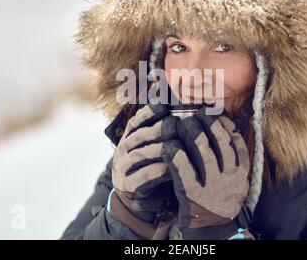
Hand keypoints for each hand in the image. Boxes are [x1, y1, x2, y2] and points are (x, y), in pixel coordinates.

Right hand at [109, 103, 178, 238]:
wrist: (137, 200)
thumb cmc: (153, 167)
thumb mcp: (155, 146)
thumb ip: (164, 131)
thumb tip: (183, 109)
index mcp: (130, 136)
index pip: (137, 120)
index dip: (150, 112)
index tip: (165, 106)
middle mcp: (124, 149)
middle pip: (140, 135)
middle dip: (159, 128)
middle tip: (177, 124)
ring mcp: (123, 167)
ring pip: (139, 154)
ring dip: (159, 148)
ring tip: (177, 144)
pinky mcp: (127, 185)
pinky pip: (142, 176)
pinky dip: (157, 171)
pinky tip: (171, 167)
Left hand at [163, 106, 250, 238]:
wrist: (213, 227)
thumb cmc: (221, 194)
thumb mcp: (235, 176)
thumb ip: (233, 154)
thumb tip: (226, 122)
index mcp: (240, 170)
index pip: (235, 140)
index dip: (222, 122)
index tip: (212, 111)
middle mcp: (229, 176)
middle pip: (219, 142)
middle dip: (206, 122)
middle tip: (194, 113)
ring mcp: (212, 185)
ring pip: (203, 152)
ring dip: (191, 133)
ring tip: (181, 122)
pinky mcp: (193, 194)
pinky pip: (184, 169)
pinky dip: (176, 155)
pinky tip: (169, 146)